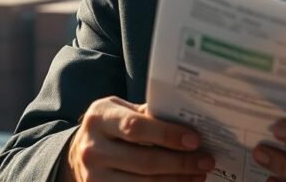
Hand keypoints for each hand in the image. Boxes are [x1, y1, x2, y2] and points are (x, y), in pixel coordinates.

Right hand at [63, 96, 214, 180]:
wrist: (79, 154)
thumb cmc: (109, 127)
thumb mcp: (119, 111)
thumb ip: (146, 114)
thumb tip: (186, 121)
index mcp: (99, 119)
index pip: (136, 128)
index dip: (167, 135)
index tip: (194, 140)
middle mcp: (93, 149)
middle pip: (145, 161)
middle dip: (181, 163)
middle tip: (206, 160)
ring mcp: (95, 177)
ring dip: (177, 180)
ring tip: (199, 174)